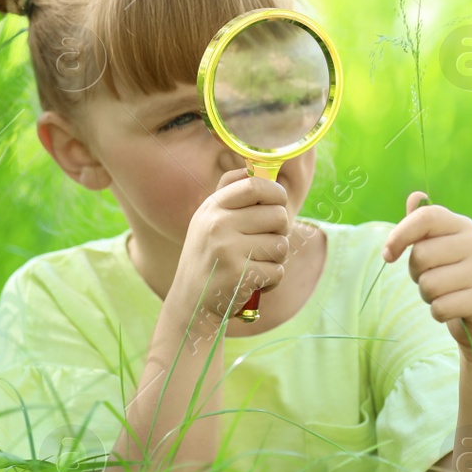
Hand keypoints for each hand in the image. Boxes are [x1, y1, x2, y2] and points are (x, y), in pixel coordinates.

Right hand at [169, 167, 291, 323]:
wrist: (190, 304)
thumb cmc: (207, 258)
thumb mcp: (207, 221)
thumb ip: (229, 194)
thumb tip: (256, 168)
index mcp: (212, 208)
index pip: (255, 185)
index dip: (276, 192)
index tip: (278, 203)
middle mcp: (218, 225)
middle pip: (278, 215)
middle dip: (281, 231)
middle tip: (266, 243)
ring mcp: (228, 250)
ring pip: (281, 245)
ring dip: (275, 259)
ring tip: (256, 265)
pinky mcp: (239, 275)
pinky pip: (277, 272)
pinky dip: (271, 281)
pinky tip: (253, 283)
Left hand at [381, 191, 471, 351]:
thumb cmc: (448, 273)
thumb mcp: (434, 246)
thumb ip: (420, 223)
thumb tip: (415, 197)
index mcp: (462, 225)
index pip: (426, 216)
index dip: (400, 234)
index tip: (388, 255)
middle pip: (421, 255)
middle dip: (416, 273)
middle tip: (431, 277)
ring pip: (429, 285)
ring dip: (427, 295)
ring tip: (443, 293)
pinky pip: (440, 308)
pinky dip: (438, 313)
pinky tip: (452, 308)